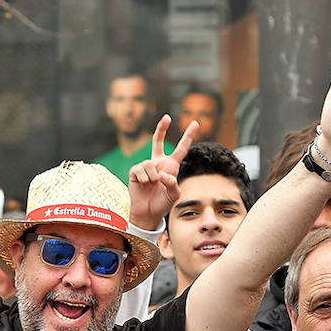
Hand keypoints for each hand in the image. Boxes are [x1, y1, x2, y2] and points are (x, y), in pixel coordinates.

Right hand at [127, 116, 198, 230]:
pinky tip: (144, 186)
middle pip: (158, 141)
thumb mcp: (174, 194)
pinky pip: (141, 171)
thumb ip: (172, 183)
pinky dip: (145, 180)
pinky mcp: (135, 171)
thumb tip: (162, 174)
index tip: (196, 123)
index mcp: (171, 166)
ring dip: (153, 178)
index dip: (188, 136)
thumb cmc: (162, 203)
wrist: (148, 213)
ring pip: (151, 165)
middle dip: (161, 128)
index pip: (181, 149)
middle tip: (167, 117)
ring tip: (152, 186)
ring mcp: (146, 166)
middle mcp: (158, 163)